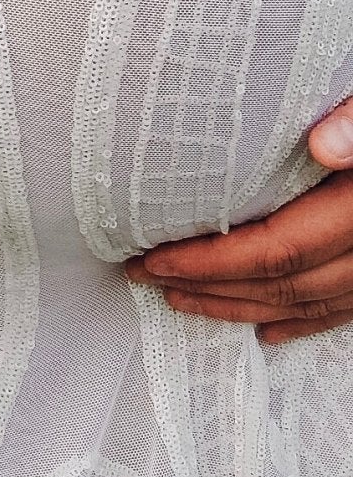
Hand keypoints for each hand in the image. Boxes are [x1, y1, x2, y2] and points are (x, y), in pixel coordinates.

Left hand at [123, 100, 352, 342]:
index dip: (212, 261)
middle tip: (145, 276)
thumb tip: (325, 146)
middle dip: (209, 286)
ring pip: (311, 304)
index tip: (155, 257)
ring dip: (242, 307)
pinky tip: (266, 330)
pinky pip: (347, 310)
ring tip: (183, 299)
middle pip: (286, 284)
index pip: (279, 248)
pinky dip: (303, 322)